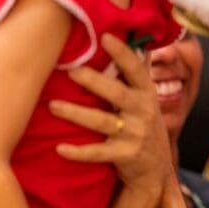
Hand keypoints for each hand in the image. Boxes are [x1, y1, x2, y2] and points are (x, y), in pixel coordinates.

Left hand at [50, 34, 172, 191]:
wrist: (155, 170)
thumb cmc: (144, 127)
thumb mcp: (147, 101)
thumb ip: (136, 76)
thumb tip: (133, 40)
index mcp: (147, 94)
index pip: (136, 70)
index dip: (122, 53)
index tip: (105, 36)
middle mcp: (143, 112)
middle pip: (117, 93)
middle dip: (94, 82)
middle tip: (71, 71)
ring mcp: (135, 135)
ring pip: (102, 122)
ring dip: (76, 113)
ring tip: (53, 105)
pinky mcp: (125, 156)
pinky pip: (98, 153)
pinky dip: (79, 152)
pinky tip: (60, 148)